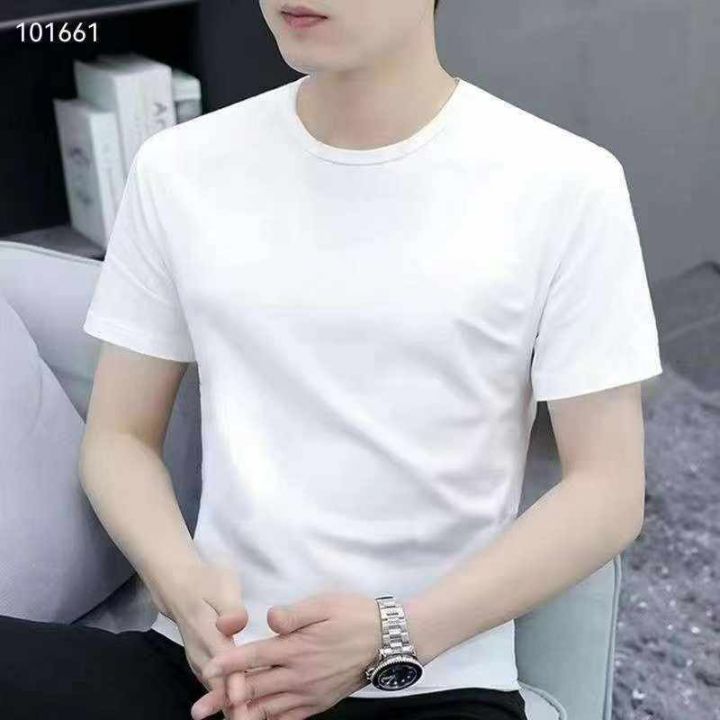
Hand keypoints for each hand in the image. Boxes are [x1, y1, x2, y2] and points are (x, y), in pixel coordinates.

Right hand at [161, 562, 252, 719]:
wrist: (178, 587)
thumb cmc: (207, 582)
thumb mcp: (222, 585)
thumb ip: (230, 607)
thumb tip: (234, 625)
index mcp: (207, 630)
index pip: (222, 660)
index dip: (232, 680)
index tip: (241, 700)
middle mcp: (200, 651)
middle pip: (217, 683)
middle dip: (232, 705)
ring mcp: (199, 659)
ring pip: (214, 688)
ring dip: (227, 707)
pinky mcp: (202, 664)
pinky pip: (213, 686)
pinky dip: (224, 702)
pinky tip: (240, 713)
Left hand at [191, 591, 382, 719]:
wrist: (388, 641)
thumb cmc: (355, 616)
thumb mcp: (325, 604)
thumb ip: (294, 613)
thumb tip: (268, 619)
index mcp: (297, 648)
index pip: (255, 657)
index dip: (228, 663)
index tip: (206, 669)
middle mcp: (299, 675)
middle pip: (253, 688)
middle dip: (222, 698)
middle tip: (197, 710)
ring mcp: (309, 693)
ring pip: (267, 708)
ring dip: (240, 714)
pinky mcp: (319, 702)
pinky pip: (288, 717)